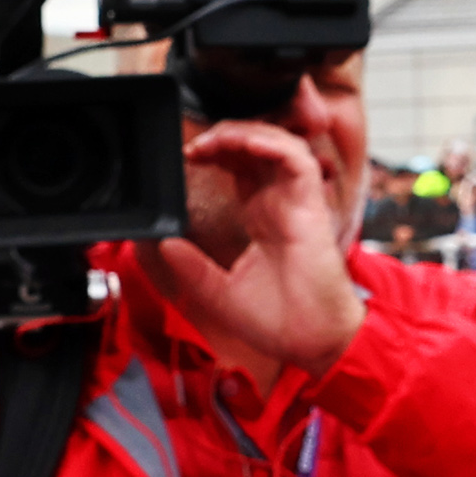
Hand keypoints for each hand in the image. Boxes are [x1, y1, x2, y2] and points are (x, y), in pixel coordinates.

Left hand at [135, 120, 366, 370]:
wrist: (312, 342)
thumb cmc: (279, 321)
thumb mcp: (218, 292)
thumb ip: (192, 267)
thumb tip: (163, 244)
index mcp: (262, 218)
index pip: (241, 167)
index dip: (216, 153)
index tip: (189, 157)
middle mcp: (280, 204)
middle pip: (257, 147)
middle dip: (226, 136)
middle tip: (196, 146)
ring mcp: (297, 202)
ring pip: (278, 143)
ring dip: (246, 133)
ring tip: (216, 140)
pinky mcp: (313, 206)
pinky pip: (298, 160)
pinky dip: (273, 145)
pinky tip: (247, 144)